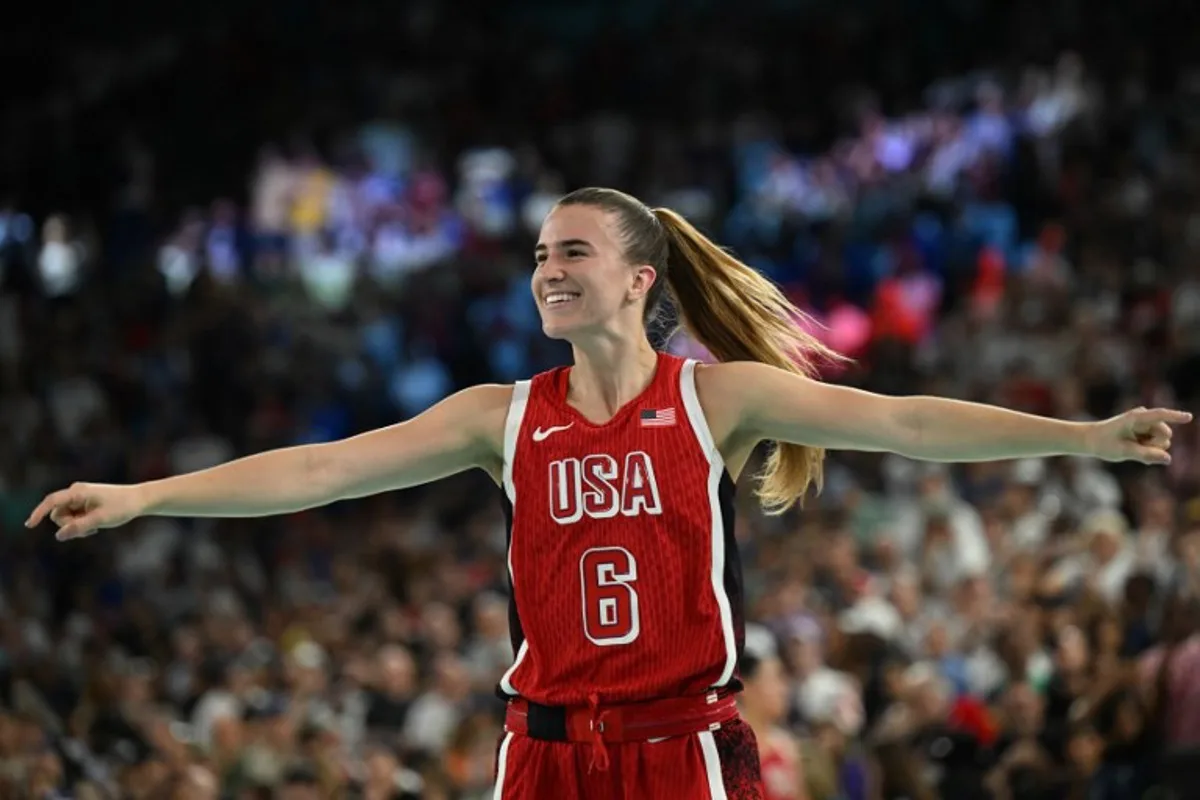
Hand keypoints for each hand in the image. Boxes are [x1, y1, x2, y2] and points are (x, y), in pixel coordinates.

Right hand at [25, 482, 146, 539]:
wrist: (139, 500)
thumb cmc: (122, 507)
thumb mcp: (101, 519)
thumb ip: (79, 527)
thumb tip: (59, 535)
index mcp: (78, 491)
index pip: (52, 501)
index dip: (39, 512)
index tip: (30, 525)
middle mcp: (76, 492)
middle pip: (58, 514)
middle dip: (68, 526)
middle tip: (88, 531)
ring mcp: (80, 498)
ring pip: (65, 518)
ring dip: (75, 526)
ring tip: (94, 528)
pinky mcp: (84, 504)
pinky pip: (73, 518)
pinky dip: (81, 524)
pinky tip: (95, 527)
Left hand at [1087, 407, 1191, 463]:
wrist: (1090, 440)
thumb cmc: (1103, 443)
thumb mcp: (1123, 452)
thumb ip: (1146, 455)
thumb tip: (1168, 459)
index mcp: (1136, 418)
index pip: (1160, 415)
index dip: (1175, 416)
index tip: (1189, 417)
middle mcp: (1144, 418)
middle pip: (1165, 435)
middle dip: (1156, 446)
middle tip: (1135, 449)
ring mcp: (1146, 424)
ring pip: (1163, 441)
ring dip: (1151, 448)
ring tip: (1131, 448)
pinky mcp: (1146, 430)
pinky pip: (1157, 444)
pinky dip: (1149, 449)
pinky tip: (1135, 450)